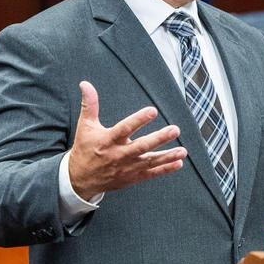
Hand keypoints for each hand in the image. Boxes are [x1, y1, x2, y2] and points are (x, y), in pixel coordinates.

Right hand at [68, 81, 186, 199]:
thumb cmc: (85, 149)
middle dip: (159, 138)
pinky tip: (178, 163)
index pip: (124, 129)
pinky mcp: (132, 177)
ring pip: (149, 161)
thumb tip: (85, 84)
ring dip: (167, 156)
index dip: (138, 120)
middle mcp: (119, 154)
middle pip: (141, 146)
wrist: (80, 179)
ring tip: (183, 151)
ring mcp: (127, 167)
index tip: (153, 110)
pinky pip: (150, 173)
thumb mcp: (85, 126)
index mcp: (108, 140)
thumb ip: (89, 105)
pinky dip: (165, 169)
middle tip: (175, 130)